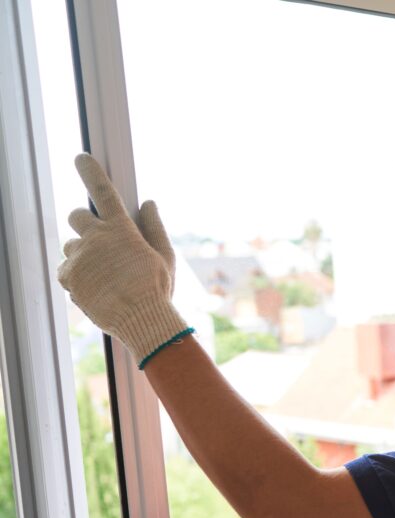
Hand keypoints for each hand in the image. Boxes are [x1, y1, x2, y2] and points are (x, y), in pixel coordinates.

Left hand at [58, 153, 188, 366]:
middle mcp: (96, 238)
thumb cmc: (158, 289)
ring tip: (104, 276)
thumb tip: (148, 203)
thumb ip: (154, 227)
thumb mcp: (165, 257)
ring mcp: (79, 257)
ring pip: (72, 246)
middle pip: (76, 216)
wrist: (142, 321)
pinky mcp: (68, 276)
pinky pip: (67, 269)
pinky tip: (97, 289)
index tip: (82, 158)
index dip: (91, 172)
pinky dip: (78, 276)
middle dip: (85, 223)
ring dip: (83, 254)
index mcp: (121, 229)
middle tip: (98, 240)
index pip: (103, 192)